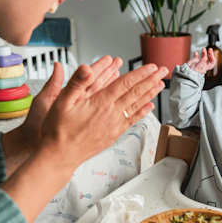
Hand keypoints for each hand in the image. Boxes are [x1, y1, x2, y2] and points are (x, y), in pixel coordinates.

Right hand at [0, 62, 165, 222]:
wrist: (59, 156)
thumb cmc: (58, 130)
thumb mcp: (62, 101)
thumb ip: (77, 82)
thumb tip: (87, 67)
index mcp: (100, 102)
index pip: (125, 84)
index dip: (140, 73)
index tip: (151, 66)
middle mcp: (110, 113)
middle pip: (135, 93)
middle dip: (150, 80)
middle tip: (163, 70)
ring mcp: (113, 125)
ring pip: (136, 106)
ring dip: (150, 94)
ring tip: (160, 84)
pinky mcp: (113, 134)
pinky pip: (131, 120)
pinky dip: (142, 112)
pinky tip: (149, 107)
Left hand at [20, 56, 120, 147]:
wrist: (33, 143)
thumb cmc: (35, 124)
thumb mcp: (43, 100)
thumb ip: (53, 84)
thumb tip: (57, 65)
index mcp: (68, 94)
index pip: (86, 76)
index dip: (98, 67)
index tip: (109, 59)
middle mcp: (76, 101)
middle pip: (97, 84)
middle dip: (109, 73)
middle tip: (119, 63)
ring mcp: (81, 112)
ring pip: (101, 97)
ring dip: (112, 86)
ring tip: (122, 76)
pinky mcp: (84, 123)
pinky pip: (100, 112)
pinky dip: (110, 105)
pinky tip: (118, 100)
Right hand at [186, 48, 215, 74]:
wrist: (186, 72)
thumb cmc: (192, 72)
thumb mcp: (197, 67)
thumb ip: (201, 62)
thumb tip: (205, 57)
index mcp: (206, 67)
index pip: (212, 63)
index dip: (213, 59)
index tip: (211, 55)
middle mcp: (203, 64)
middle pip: (209, 58)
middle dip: (210, 53)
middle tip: (210, 49)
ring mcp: (199, 62)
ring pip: (203, 56)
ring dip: (204, 52)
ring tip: (203, 49)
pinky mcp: (195, 61)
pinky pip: (197, 56)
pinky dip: (196, 54)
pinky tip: (196, 53)